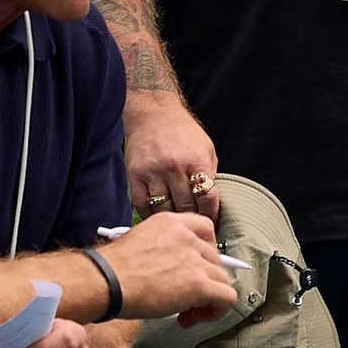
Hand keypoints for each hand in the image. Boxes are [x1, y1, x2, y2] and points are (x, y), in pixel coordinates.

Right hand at [102, 209, 238, 323]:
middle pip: (215, 259)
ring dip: (207, 300)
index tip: (196, 268)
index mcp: (171, 223)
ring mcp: (195, 260)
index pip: (206, 229)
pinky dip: (217, 311)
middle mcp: (187, 237)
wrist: (103, 282)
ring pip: (222, 280)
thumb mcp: (138, 243)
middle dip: (204, 281)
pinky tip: (192, 318)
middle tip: (183, 299)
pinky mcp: (199, 283)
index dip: (206, 252)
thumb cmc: (110, 270)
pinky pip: (227, 298)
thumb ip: (163, 249)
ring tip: (185, 314)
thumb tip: (177, 269)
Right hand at [126, 95, 219, 220]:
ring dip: (172, 221)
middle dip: (192, 222)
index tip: (212, 225)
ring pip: (164, 209)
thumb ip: (208, 176)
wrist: (154, 114)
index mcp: (197, 161)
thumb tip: (210, 206)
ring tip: (177, 228)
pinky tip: (158, 219)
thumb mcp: (206, 150)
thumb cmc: (184, 133)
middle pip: (186, 207)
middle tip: (195, 232)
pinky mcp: (135, 175)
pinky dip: (151, 215)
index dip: (212, 216)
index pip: (208, 198)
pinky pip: (142, 204)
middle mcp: (174, 167)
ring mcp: (153, 172)